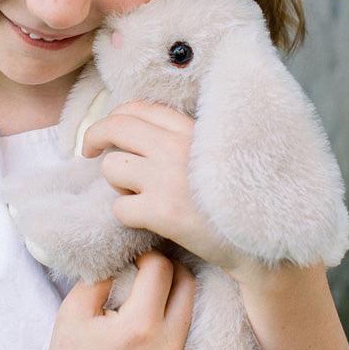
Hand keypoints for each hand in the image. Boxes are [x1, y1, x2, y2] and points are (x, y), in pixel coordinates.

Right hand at [38, 251, 195, 349]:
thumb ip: (102, 274)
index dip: (145, 254)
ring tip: (146, 285)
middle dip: (166, 265)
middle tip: (143, 265)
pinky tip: (151, 309)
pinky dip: (173, 310)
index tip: (129, 257)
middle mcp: (167, 344)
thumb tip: (126, 254)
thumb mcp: (75, 308)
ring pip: (191, 304)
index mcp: (140, 327)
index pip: (161, 269)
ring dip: (172, 287)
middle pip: (187, 282)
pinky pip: (186, 327)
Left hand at [82, 102, 246, 272]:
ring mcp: (167, 178)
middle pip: (114, 127)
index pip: (138, 107)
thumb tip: (138, 126)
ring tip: (139, 195)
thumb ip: (183, 137)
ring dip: (117, 184)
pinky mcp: (161, 212)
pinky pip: (119, 207)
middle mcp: (176, 147)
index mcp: (191, 129)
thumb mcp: (216, 152)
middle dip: (93, 137)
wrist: (260, 242)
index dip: (114, 116)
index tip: (107, 132)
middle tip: (87, 151)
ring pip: (110, 168)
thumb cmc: (235, 199)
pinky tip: (148, 221)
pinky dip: (128, 216)